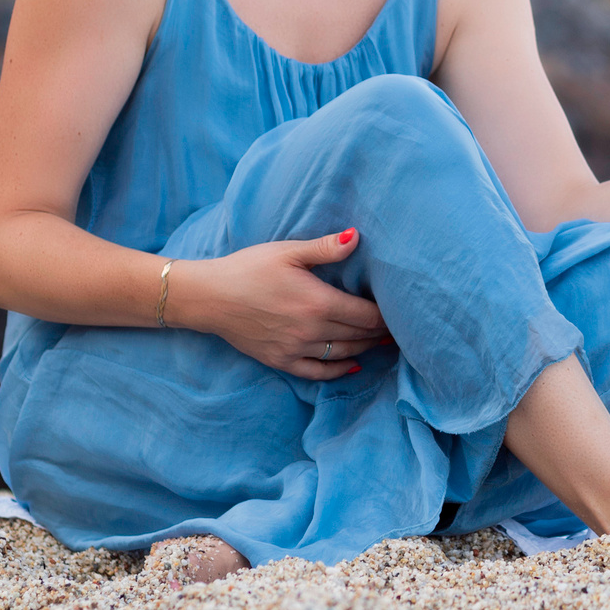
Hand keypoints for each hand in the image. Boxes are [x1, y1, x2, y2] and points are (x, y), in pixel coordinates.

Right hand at [194, 229, 388, 378]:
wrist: (210, 296)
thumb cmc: (249, 267)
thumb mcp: (288, 251)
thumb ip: (325, 248)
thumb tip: (357, 237)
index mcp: (318, 302)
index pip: (366, 315)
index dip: (386, 316)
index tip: (400, 312)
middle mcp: (311, 331)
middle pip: (358, 336)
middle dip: (380, 333)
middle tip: (397, 328)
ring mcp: (296, 349)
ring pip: (343, 355)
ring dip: (365, 349)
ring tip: (380, 342)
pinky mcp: (281, 361)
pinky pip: (317, 372)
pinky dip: (338, 371)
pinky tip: (351, 365)